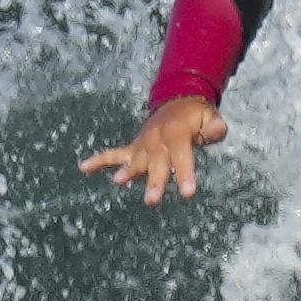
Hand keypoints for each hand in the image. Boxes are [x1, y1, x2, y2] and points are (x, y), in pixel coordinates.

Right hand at [79, 95, 228, 204]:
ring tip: (119, 182)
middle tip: (152, 200)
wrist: (177, 100)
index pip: (182, 154)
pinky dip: (99, 160)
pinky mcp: (134, 147)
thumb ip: (214, 126)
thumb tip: (217, 131)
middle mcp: (157, 139)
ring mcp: (143, 143)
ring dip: (128, 172)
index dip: (185, 172)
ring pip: (136, 161)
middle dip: (155, 180)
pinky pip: (114, 153)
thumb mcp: (211, 116)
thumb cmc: (197, 115)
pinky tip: (84, 168)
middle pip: (156, 162)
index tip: (188, 193)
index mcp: (177, 132)